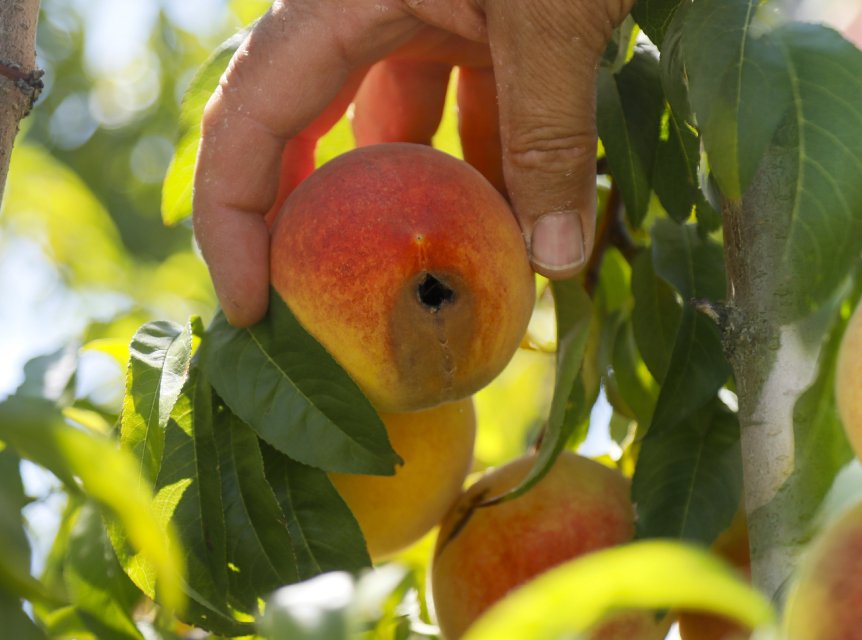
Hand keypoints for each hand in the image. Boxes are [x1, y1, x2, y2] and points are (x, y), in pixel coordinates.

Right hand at [194, 0, 632, 326]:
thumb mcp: (553, 17)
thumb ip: (548, 132)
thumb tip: (554, 260)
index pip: (250, 118)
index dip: (232, 219)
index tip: (252, 310)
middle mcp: (371, 6)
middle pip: (315, 128)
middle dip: (324, 219)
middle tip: (332, 313)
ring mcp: (434, 8)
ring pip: (409, 123)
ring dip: (434, 200)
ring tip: (457, 283)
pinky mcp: (493, 15)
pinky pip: (477, 102)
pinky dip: (498, 160)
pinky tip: (530, 220)